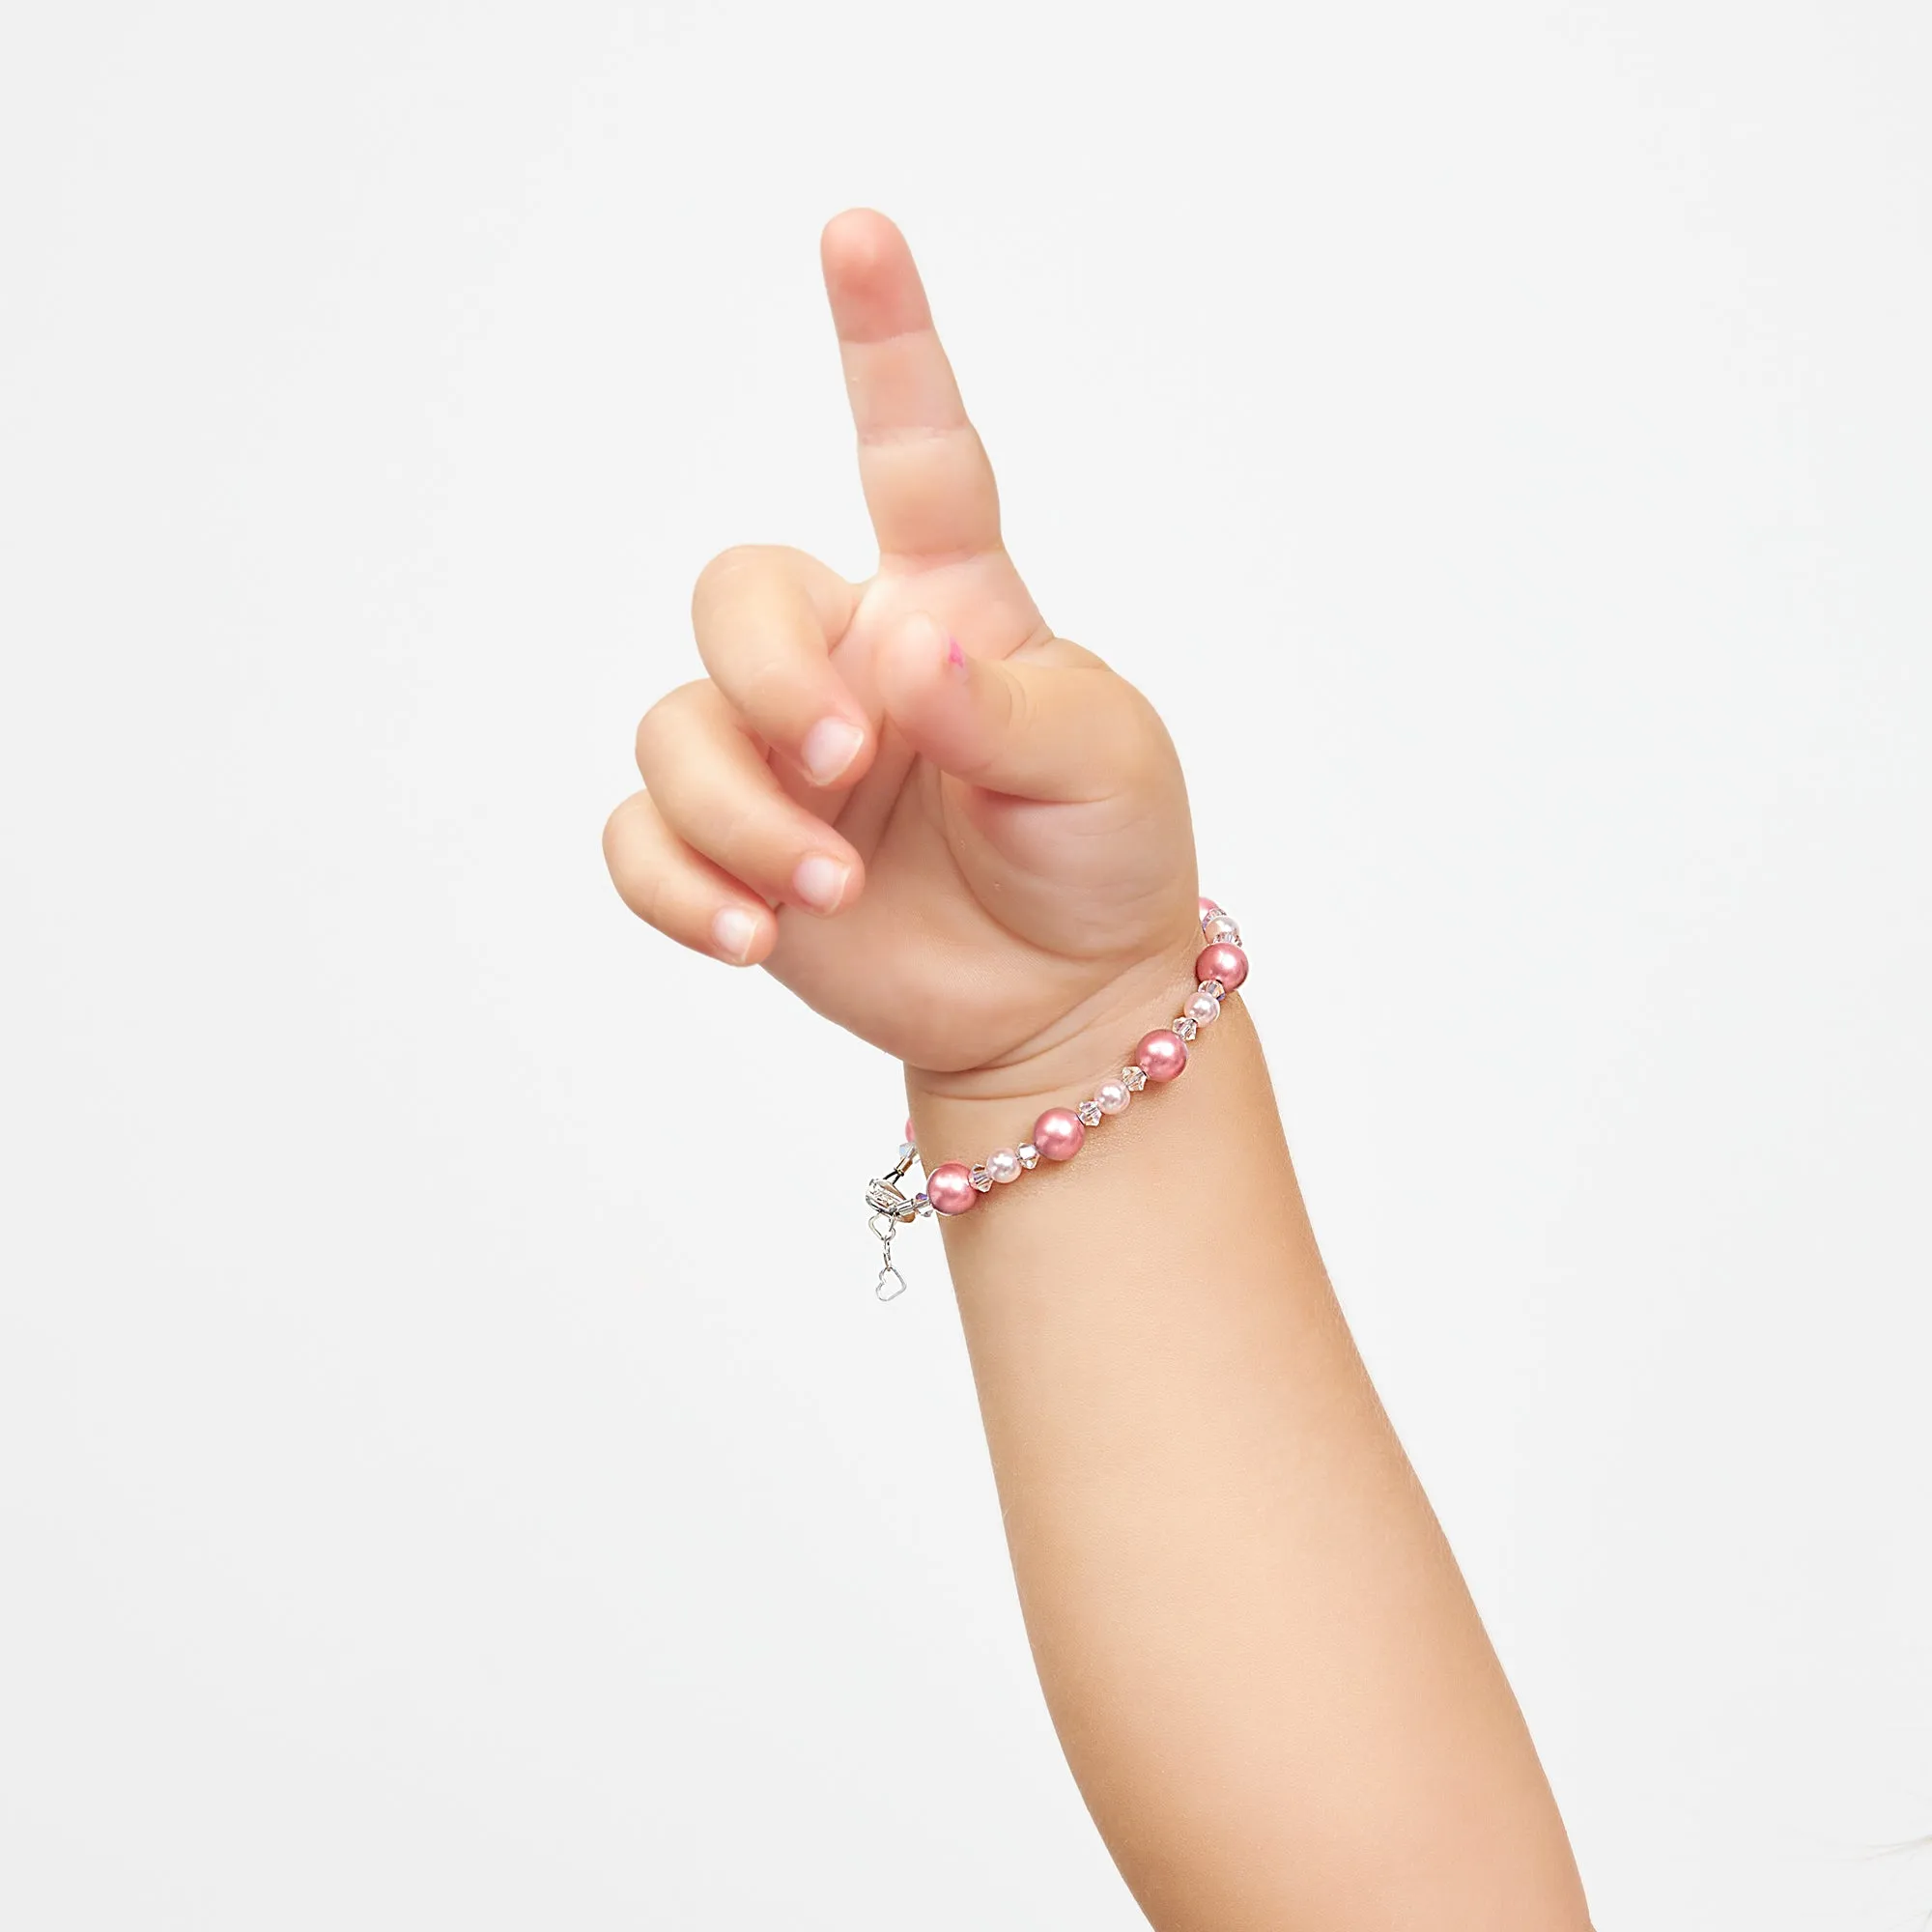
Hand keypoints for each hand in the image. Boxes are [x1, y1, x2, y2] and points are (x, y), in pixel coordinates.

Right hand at [603, 211, 1198, 1089]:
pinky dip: (679, 886)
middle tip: (851, 765)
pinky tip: (753, 933)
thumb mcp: (1097, 766)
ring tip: (834, 890)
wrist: (1059, 1000)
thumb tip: (903, 654)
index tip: (858, 232)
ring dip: (743, 818)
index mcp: (947, 604)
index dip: (884, 343)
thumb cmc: (1100, 853)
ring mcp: (780, 758)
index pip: (913, 455)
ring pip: (675, 732)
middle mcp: (846, 662)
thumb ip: (1005, 704)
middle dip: (772, 681)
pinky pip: (638, 837)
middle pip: (735, 596)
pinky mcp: (732, 851)